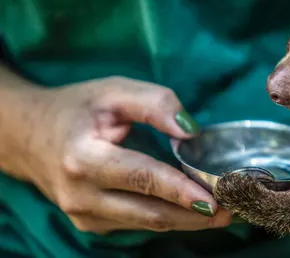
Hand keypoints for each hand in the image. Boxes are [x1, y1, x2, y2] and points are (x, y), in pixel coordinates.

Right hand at [2, 76, 231, 233]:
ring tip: (222, 214)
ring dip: (187, 221)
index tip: (216, 199)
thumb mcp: (113, 91)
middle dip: (194, 216)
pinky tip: (191, 211)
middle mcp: (81, 196)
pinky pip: (137, 223)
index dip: (180, 190)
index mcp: (84, 159)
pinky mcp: (92, 224)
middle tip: (233, 212)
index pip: (141, 178)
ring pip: (147, 223)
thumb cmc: (76, 109)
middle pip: (150, 212)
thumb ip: (154, 103)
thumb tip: (191, 130)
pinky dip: (168, 218)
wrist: (31, 137)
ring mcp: (85, 215)